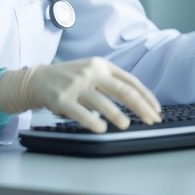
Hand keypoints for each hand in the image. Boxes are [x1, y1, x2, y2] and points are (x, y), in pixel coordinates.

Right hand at [0, 58, 161, 133]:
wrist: (38, 79)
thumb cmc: (70, 78)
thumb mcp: (92, 71)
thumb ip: (112, 81)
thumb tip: (140, 100)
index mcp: (101, 65)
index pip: (130, 81)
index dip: (146, 97)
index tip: (156, 110)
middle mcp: (91, 73)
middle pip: (123, 91)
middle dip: (141, 107)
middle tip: (151, 120)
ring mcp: (76, 86)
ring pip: (103, 102)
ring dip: (118, 116)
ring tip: (126, 125)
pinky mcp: (62, 100)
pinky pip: (81, 113)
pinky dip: (94, 122)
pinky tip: (102, 128)